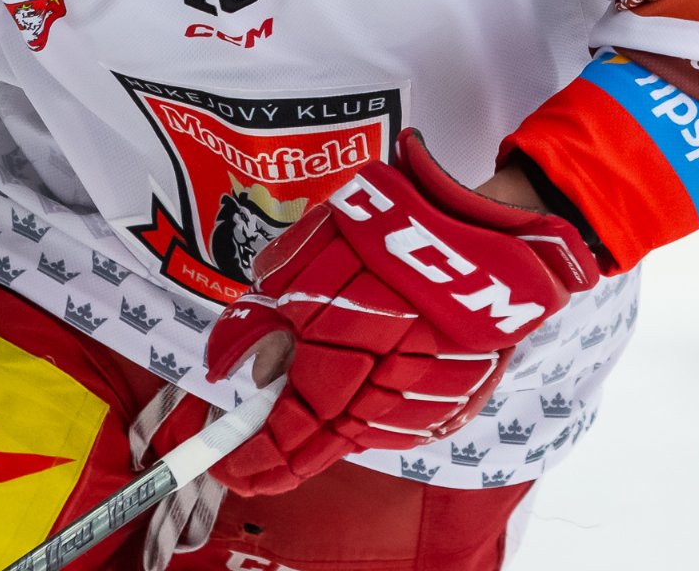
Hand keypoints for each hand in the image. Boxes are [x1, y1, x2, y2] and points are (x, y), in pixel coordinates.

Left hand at [204, 128, 599, 494]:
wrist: (471, 231)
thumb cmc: (374, 244)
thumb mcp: (293, 272)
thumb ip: (257, 328)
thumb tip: (243, 370)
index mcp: (333, 376)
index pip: (283, 441)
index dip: (252, 459)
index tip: (227, 468)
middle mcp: (380, 406)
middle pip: (323, 446)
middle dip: (285, 453)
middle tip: (256, 456)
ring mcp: (426, 409)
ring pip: (363, 433)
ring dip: (332, 424)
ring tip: (314, 393)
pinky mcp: (462, 399)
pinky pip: (405, 420)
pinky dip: (375, 410)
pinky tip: (364, 383)